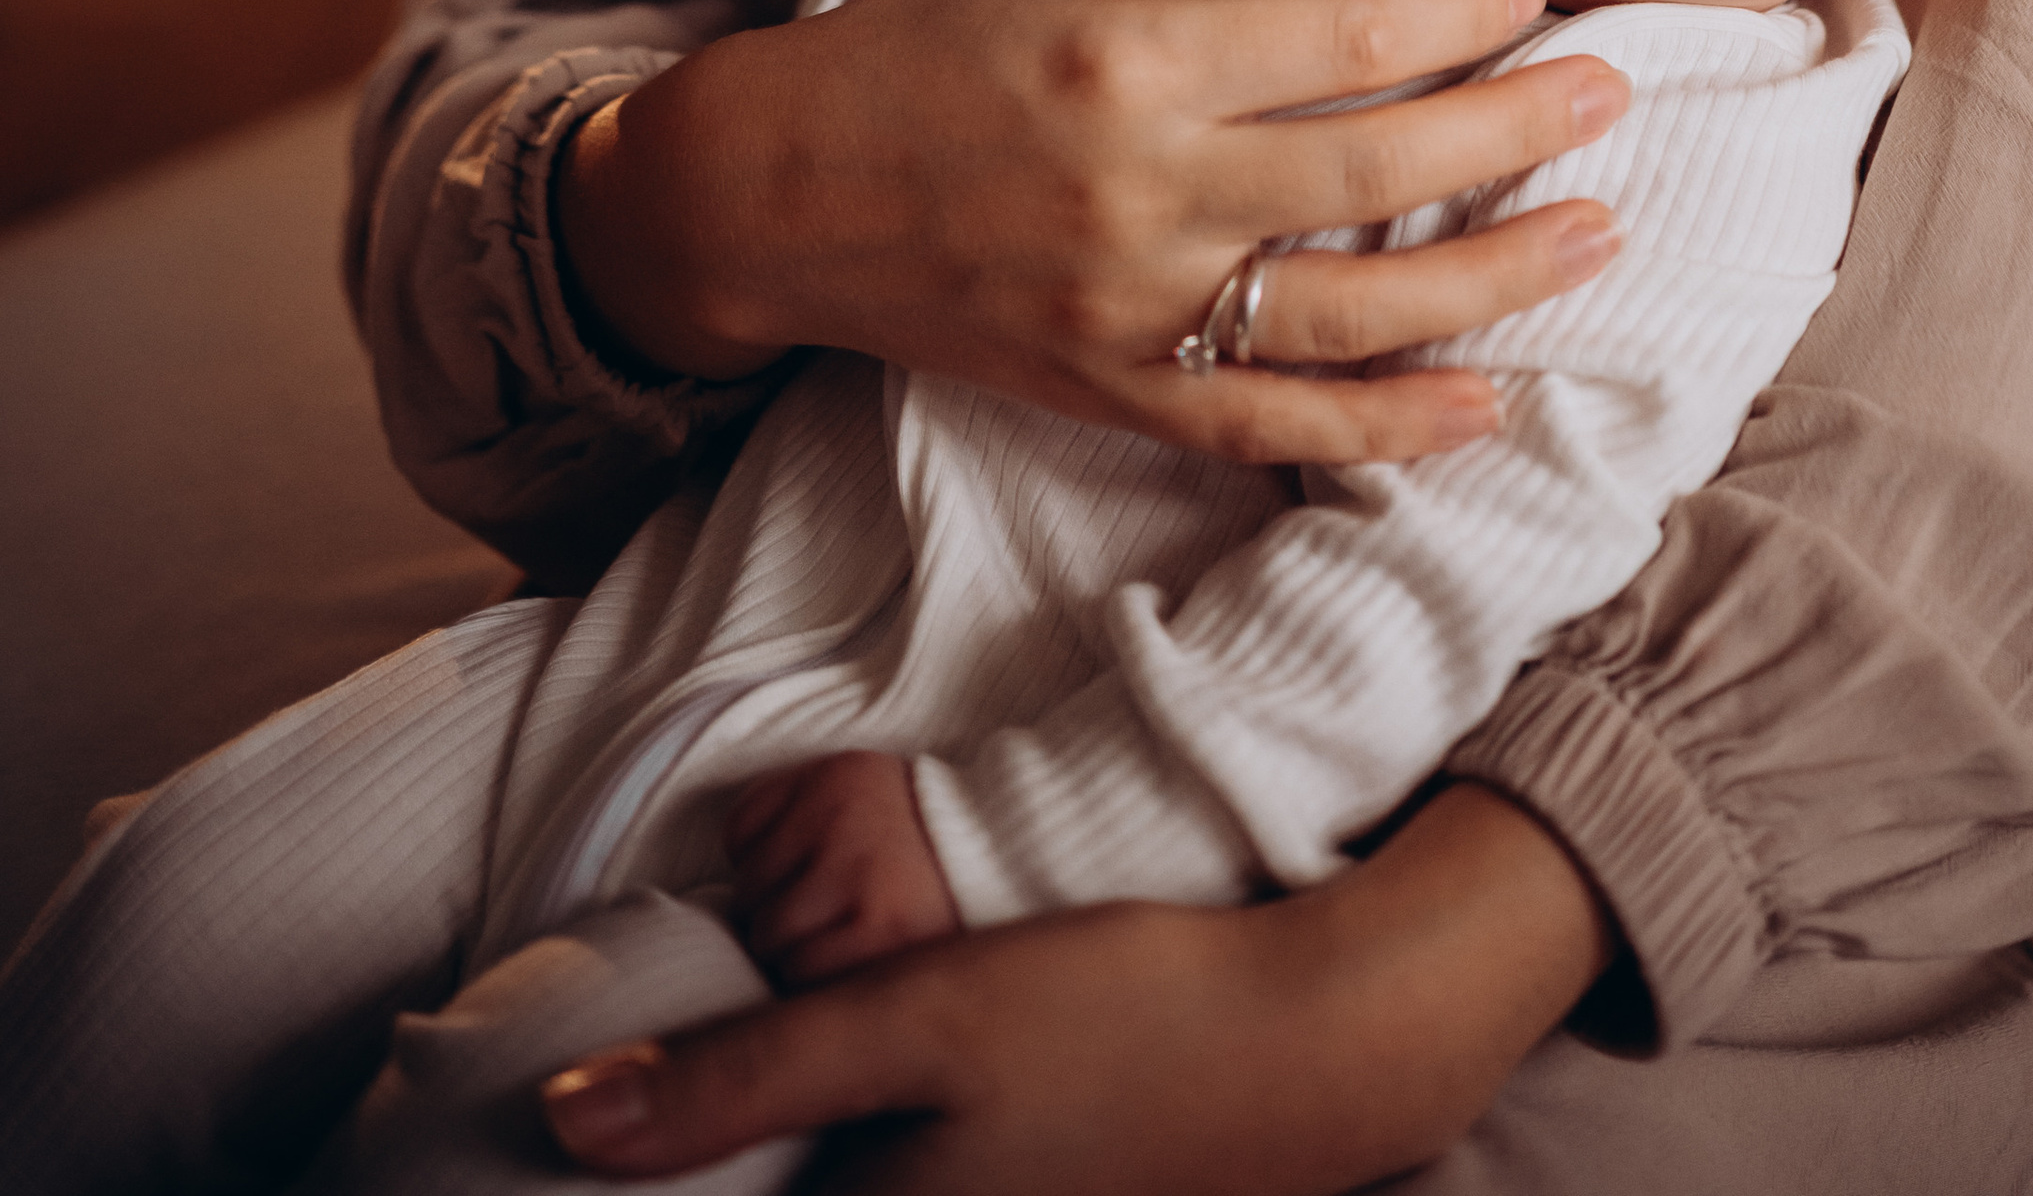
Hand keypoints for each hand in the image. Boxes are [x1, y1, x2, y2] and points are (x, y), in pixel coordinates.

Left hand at [544, 781, 1615, 1190]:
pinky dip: (847, 1168)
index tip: (568, 1163)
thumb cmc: (1113, 1016)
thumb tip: (561, 1122)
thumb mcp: (915, 1014)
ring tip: (719, 1122)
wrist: (1313, 1047)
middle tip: (635, 1116)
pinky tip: (839, 1126)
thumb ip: (742, 1075)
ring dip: (775, 1166)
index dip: (644, 1193)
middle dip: (703, 1170)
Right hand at [558, 0, 1627, 469]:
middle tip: (1609, 96)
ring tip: (1595, 236)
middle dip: (1514, 129)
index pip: (1344, 39)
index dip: (1458, 15)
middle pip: (1377, 173)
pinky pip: (1274, 427)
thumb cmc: (921, 65)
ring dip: (1493, 278)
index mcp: (1127, 66)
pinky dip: (1387, 427)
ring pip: (1353, 313)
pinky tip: (1487, 401)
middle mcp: (1139, 193)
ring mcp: (1129, 312)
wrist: (773, 195)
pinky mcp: (1111, 394)